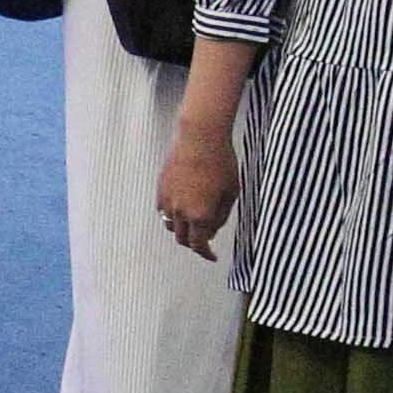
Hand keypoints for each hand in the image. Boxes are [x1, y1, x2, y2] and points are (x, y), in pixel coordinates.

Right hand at [155, 100, 239, 256]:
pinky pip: (163, 210)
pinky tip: (182, 206)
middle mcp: (180, 211)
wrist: (200, 136)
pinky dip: (172, 214)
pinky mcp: (160, 188)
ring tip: (192, 222)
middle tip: (204, 240)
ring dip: (181, 229)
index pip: (199, 245)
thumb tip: (212, 230)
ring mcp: (167, 200)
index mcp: (200, 215)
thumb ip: (221, 216)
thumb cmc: (220, 161)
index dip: (206, 254)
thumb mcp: (231, 192)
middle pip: (182, 239)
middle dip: (194, 243)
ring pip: (170, 225)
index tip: (212, 256)